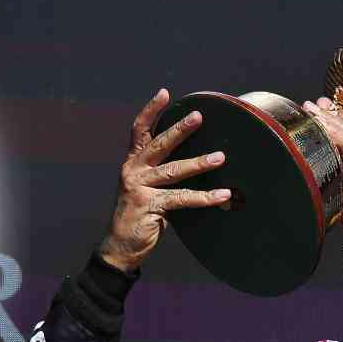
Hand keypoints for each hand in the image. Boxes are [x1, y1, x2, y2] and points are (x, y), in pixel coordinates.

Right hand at [98, 89, 230, 271]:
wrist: (120, 247)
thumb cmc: (138, 217)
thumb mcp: (146, 189)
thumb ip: (161, 175)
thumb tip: (194, 162)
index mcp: (132, 163)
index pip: (140, 130)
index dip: (151, 111)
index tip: (165, 93)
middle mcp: (133, 171)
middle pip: (158, 144)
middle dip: (180, 129)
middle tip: (199, 116)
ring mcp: (140, 188)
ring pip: (173, 171)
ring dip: (199, 163)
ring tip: (220, 157)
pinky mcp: (150, 206)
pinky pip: (182, 199)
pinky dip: (204, 198)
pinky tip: (222, 196)